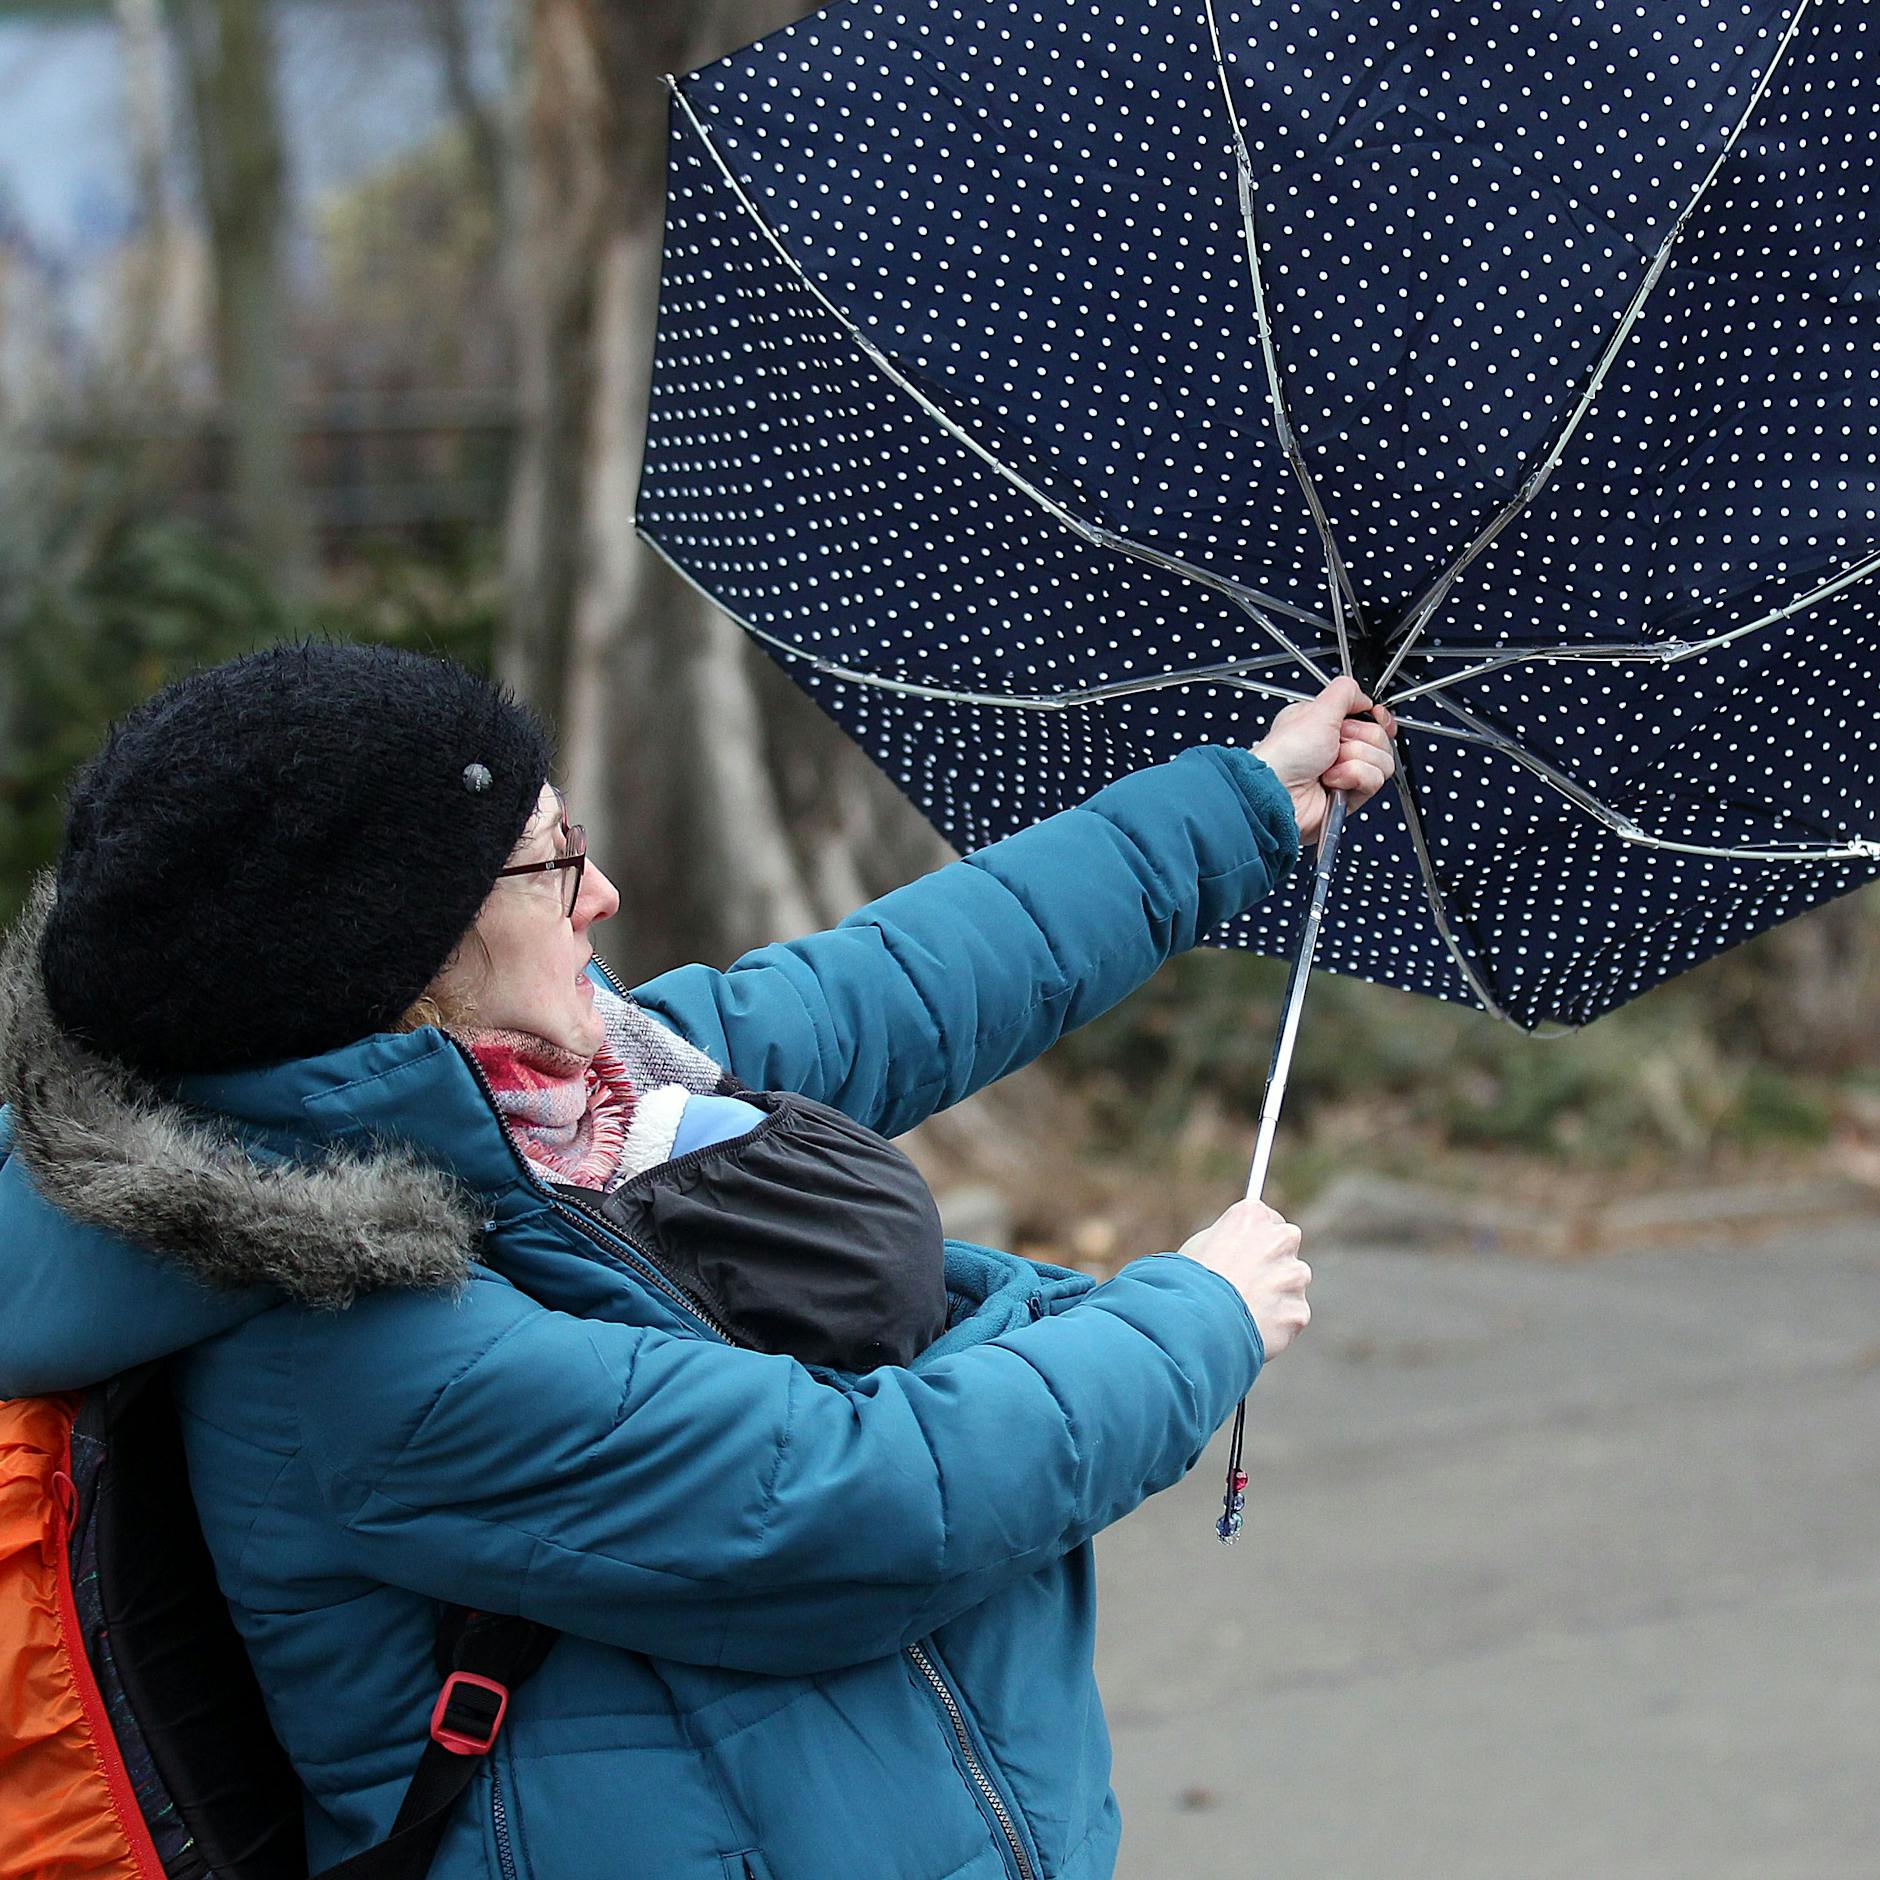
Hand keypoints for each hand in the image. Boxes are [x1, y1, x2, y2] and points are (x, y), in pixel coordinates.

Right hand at [1176, 1199, 1311, 1359]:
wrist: (1195, 1321)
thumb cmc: (1188, 1281)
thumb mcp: (1200, 1245)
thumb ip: (1229, 1240)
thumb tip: (1238, 1248)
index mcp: (1253, 1215)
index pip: (1268, 1220)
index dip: (1256, 1240)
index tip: (1249, 1252)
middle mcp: (1280, 1239)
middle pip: (1286, 1248)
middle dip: (1272, 1264)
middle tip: (1247, 1283)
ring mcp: (1293, 1276)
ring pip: (1292, 1284)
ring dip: (1276, 1296)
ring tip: (1243, 1311)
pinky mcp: (1298, 1310)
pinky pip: (1290, 1317)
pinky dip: (1276, 1324)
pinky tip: (1251, 1328)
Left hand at [1251, 677, 1397, 844]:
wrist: (1277, 793)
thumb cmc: (1285, 753)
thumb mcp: (1316, 710)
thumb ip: (1345, 692)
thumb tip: (1365, 696)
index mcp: (1326, 724)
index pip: (1371, 718)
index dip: (1378, 717)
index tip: (1376, 715)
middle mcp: (1336, 747)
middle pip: (1380, 738)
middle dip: (1357, 740)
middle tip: (1334, 746)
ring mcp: (1344, 772)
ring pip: (1382, 760)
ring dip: (1354, 760)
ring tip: (1329, 766)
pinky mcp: (1350, 795)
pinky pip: (1374, 780)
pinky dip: (1354, 777)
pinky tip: (1332, 781)